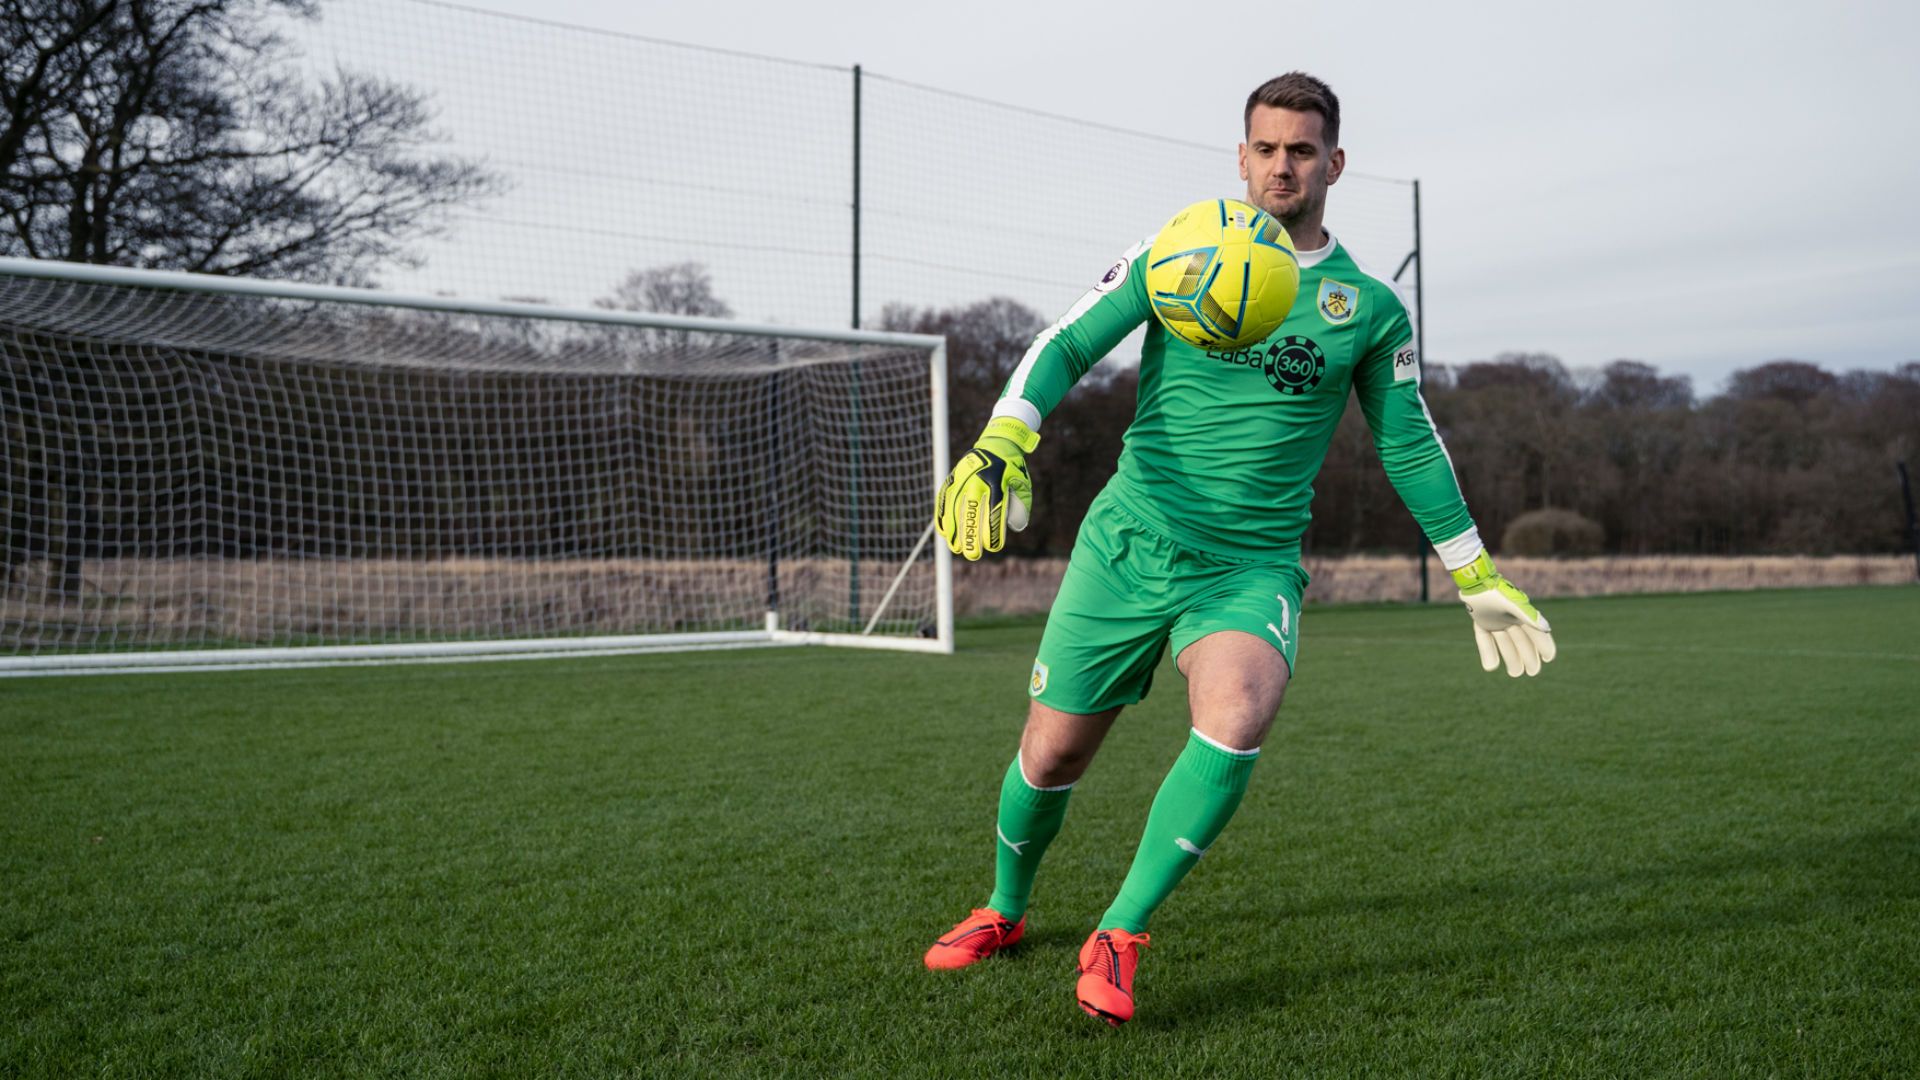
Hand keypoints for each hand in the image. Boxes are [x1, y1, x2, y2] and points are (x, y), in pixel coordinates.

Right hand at [934, 416, 1039, 560]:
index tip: (993, 547)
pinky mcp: (952, 478)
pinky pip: (944, 500)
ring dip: (954, 531)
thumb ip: (1021, 506)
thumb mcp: (1022, 484)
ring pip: (954, 508)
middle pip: (971, 512)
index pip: (994, 510)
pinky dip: (943, 517)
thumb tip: (1015, 527)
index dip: (992, 531)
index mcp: (998, 480)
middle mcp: (978, 479)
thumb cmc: (1012, 470)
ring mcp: (962, 478)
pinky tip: (944, 533)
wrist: (995, 443)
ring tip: (956, 548)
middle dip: (970, 536)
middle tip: (972, 555)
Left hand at [1451, 550, 1555, 676]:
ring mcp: (1496, 621)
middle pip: (1522, 642)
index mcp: (1522, 614)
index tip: (1549, 658)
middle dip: (1529, 657)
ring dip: (1511, 658)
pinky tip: (1490, 667)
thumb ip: (1528, 616)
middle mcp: (1511, 619)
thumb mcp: (1514, 605)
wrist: (1475, 581)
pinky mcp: (1482, 621)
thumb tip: (1547, 629)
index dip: (1544, 645)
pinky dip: (1488, 651)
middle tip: (1533, 672)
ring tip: (1515, 674)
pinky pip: (1485, 639)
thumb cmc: (1497, 591)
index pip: (1536, 633)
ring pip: (1506, 643)